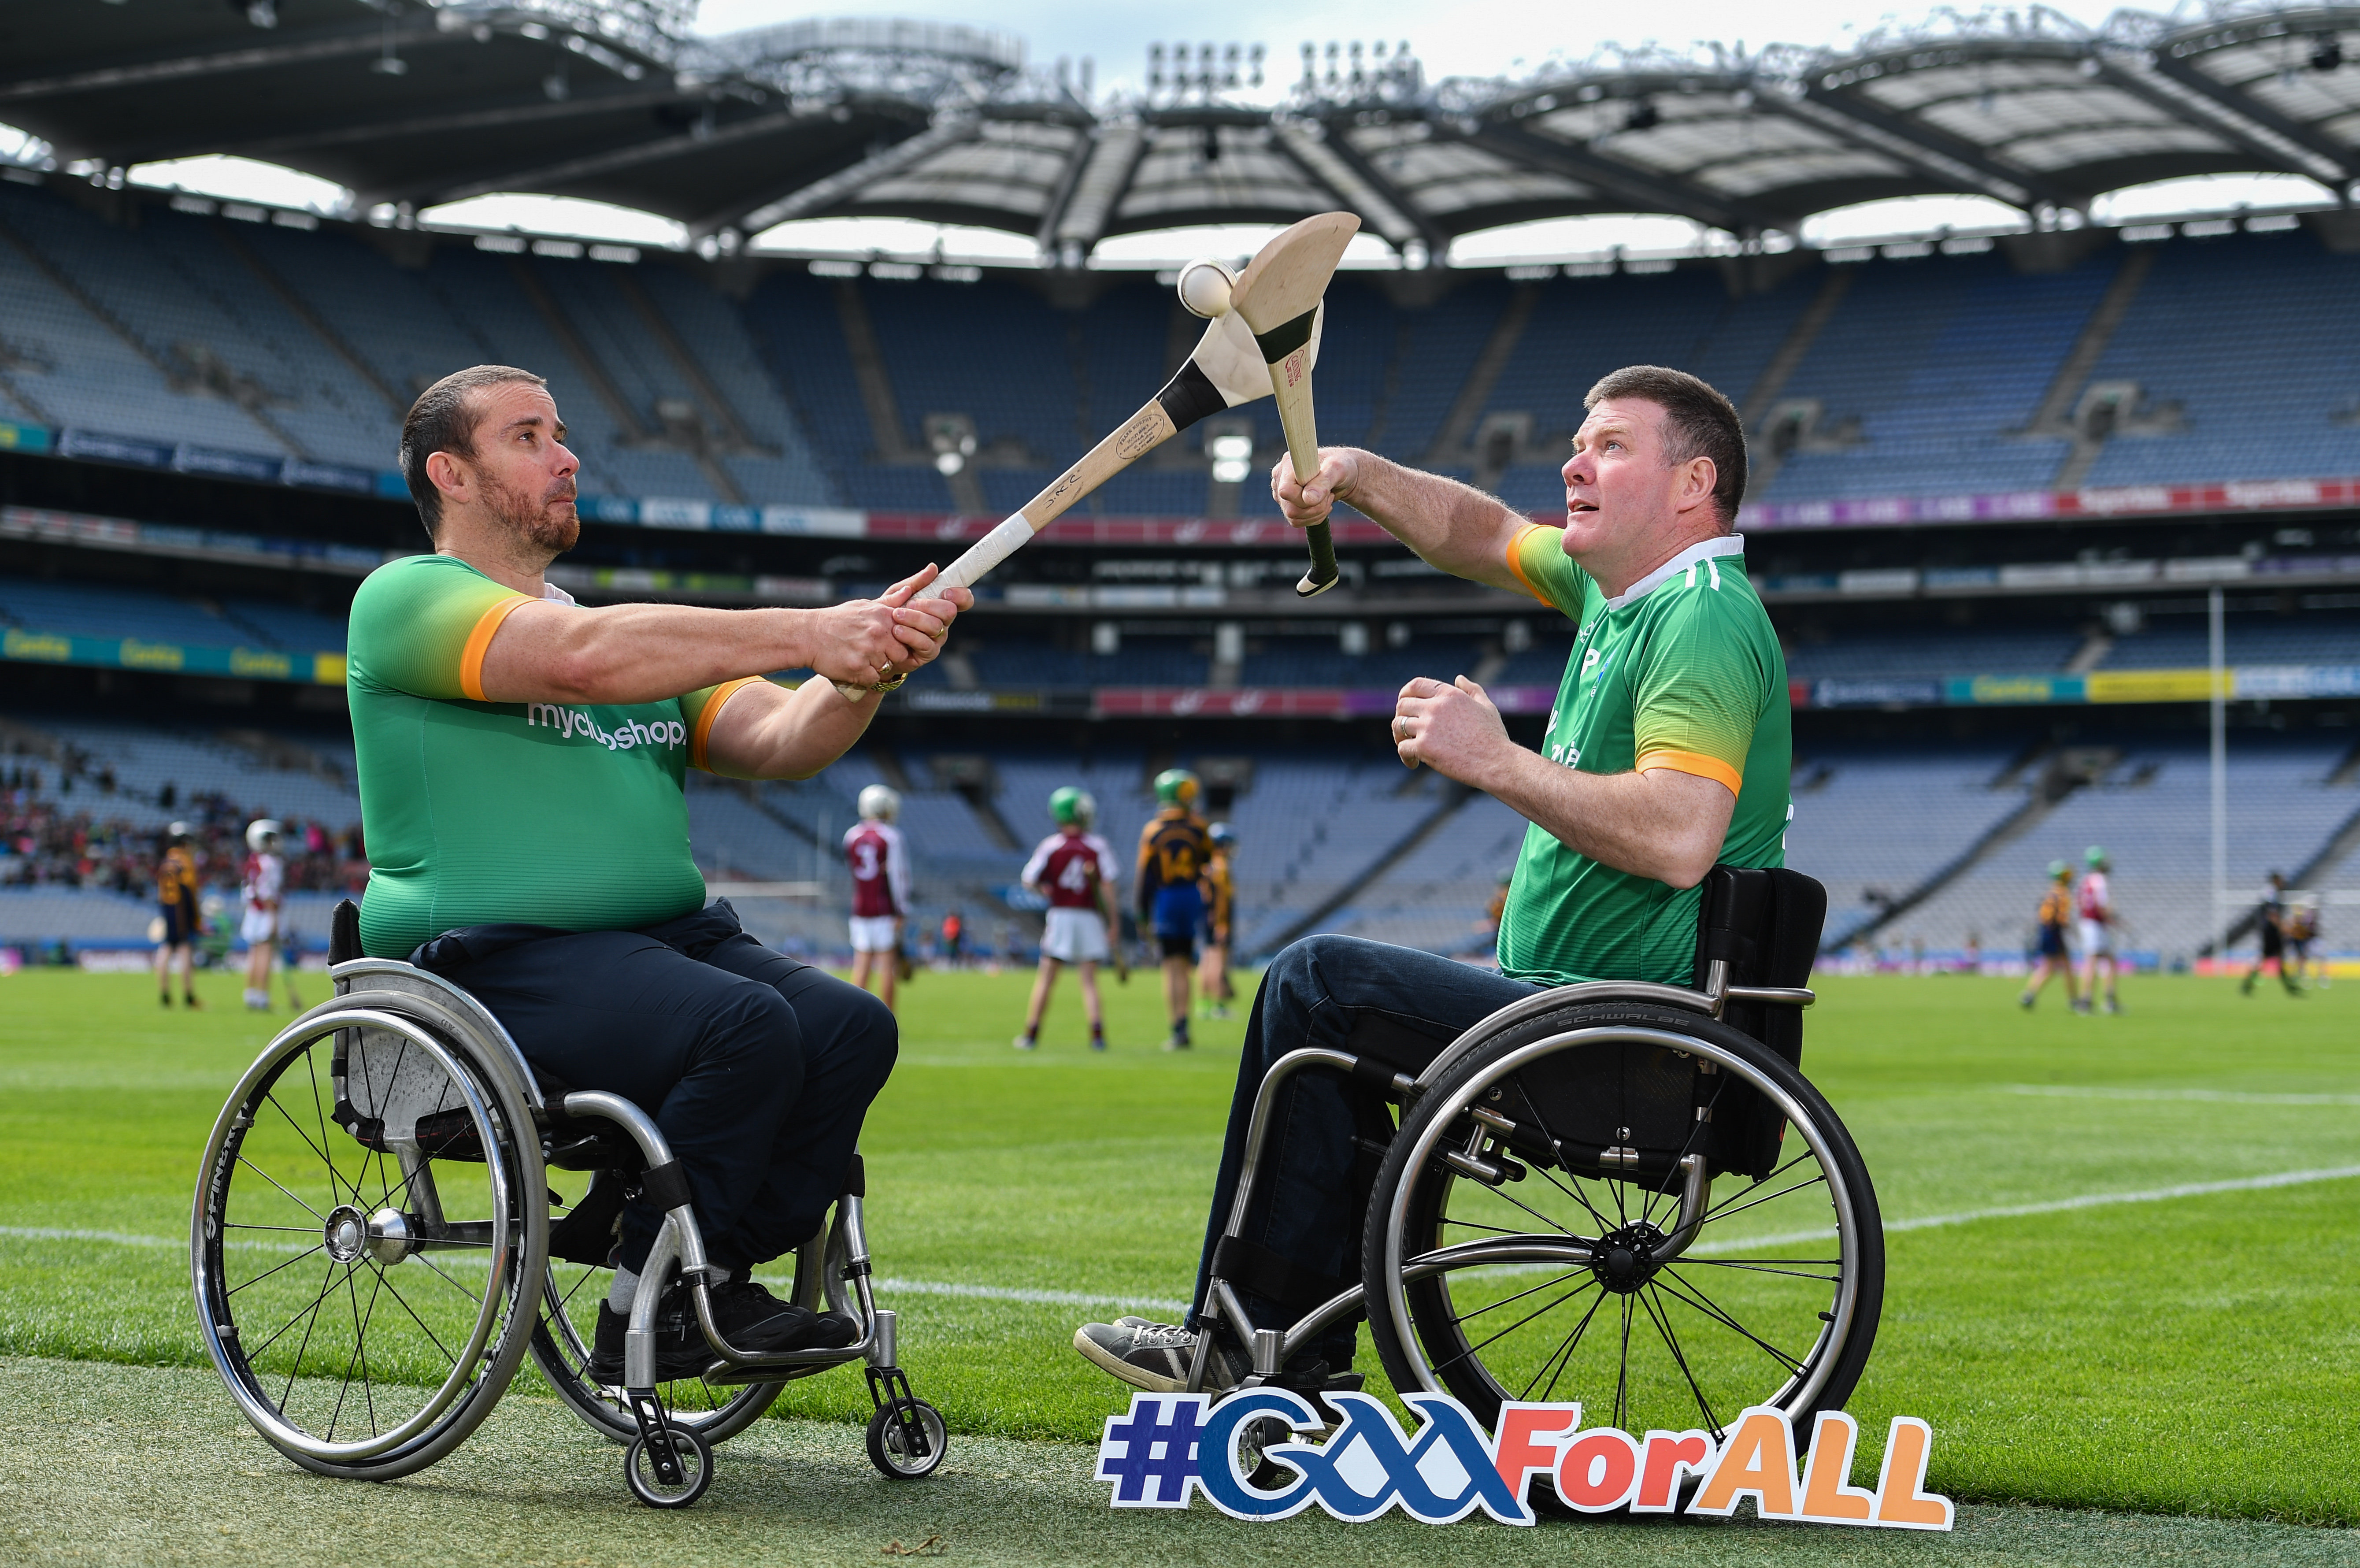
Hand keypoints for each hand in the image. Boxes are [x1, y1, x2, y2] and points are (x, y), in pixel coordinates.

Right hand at [806, 566, 969, 687]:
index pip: (910, 634)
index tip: (892, 642)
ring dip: (876, 667)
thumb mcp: (865, 606)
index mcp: (884, 616)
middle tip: (872, 652)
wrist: (808, 635)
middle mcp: (879, 633)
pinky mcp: (858, 668)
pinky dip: (865, 677)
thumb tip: (910, 590)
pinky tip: (853, 665)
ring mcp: (869, 651)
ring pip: (887, 668)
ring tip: (859, 656)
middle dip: (890, 657)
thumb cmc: (837, 620)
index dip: (903, 641)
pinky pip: (873, 679)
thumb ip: (891, 602)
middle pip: (901, 654)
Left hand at [881, 564, 972, 674]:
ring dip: (915, 618)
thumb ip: (915, 583)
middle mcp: (943, 623)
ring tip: (897, 615)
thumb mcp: (898, 594)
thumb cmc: (887, 615)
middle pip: (950, 611)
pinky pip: (925, 643)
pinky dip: (910, 635)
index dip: (961, 595)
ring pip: (936, 626)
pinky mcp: (927, 654)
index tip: (945, 592)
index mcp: (939, 606)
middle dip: (929, 605)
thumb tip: (933, 567)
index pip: (963, 600)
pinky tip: (897, 630)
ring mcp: (937, 639)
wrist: (873, 640)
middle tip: (909, 604)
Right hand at [1272, 446, 1357, 529]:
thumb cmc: (1342, 466)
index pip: (1286, 491)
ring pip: (1293, 517)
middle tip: (1329, 495)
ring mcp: (1282, 492)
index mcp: (1289, 464)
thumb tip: (1308, 499)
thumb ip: (1323, 482)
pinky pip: (1296, 521)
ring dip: (1316, 512)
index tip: (1325, 490)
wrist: (1344, 475)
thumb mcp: (1337, 470)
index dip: (1304, 497)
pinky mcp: (1287, 504)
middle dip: (1315, 507)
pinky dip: (1313, 517)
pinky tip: (1322, 504)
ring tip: (1327, 497)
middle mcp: (1281, 478)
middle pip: (1290, 508)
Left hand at [1393, 675, 1510, 782]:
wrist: (1496, 762)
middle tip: (1406, 731)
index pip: (1415, 685)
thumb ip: (1472, 690)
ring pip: (1398, 725)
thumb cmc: (1493, 737)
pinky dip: (1405, 756)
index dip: (1405, 694)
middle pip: (1402, 705)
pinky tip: (1414, 763)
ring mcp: (1428, 726)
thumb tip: (1459, 678)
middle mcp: (1436, 707)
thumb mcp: (1487, 706)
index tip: (1404, 705)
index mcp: (1449, 694)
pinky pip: (1402, 748)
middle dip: (1401, 717)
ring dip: (1399, 736)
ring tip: (1408, 747)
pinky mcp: (1424, 747)